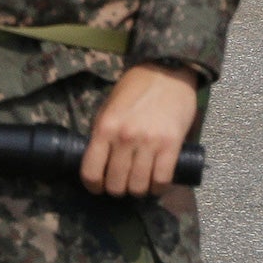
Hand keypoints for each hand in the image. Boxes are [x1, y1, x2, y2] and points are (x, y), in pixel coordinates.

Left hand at [82, 64, 199, 196]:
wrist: (168, 71)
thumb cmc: (136, 88)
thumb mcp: (110, 106)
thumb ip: (103, 132)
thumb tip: (99, 160)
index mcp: (105, 127)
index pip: (90, 172)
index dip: (93, 186)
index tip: (99, 187)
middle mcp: (125, 138)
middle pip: (115, 183)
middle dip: (117, 189)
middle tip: (123, 184)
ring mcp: (149, 142)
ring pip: (138, 186)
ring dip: (138, 190)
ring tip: (140, 184)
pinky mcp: (172, 144)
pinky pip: (162, 179)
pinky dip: (158, 188)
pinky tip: (156, 184)